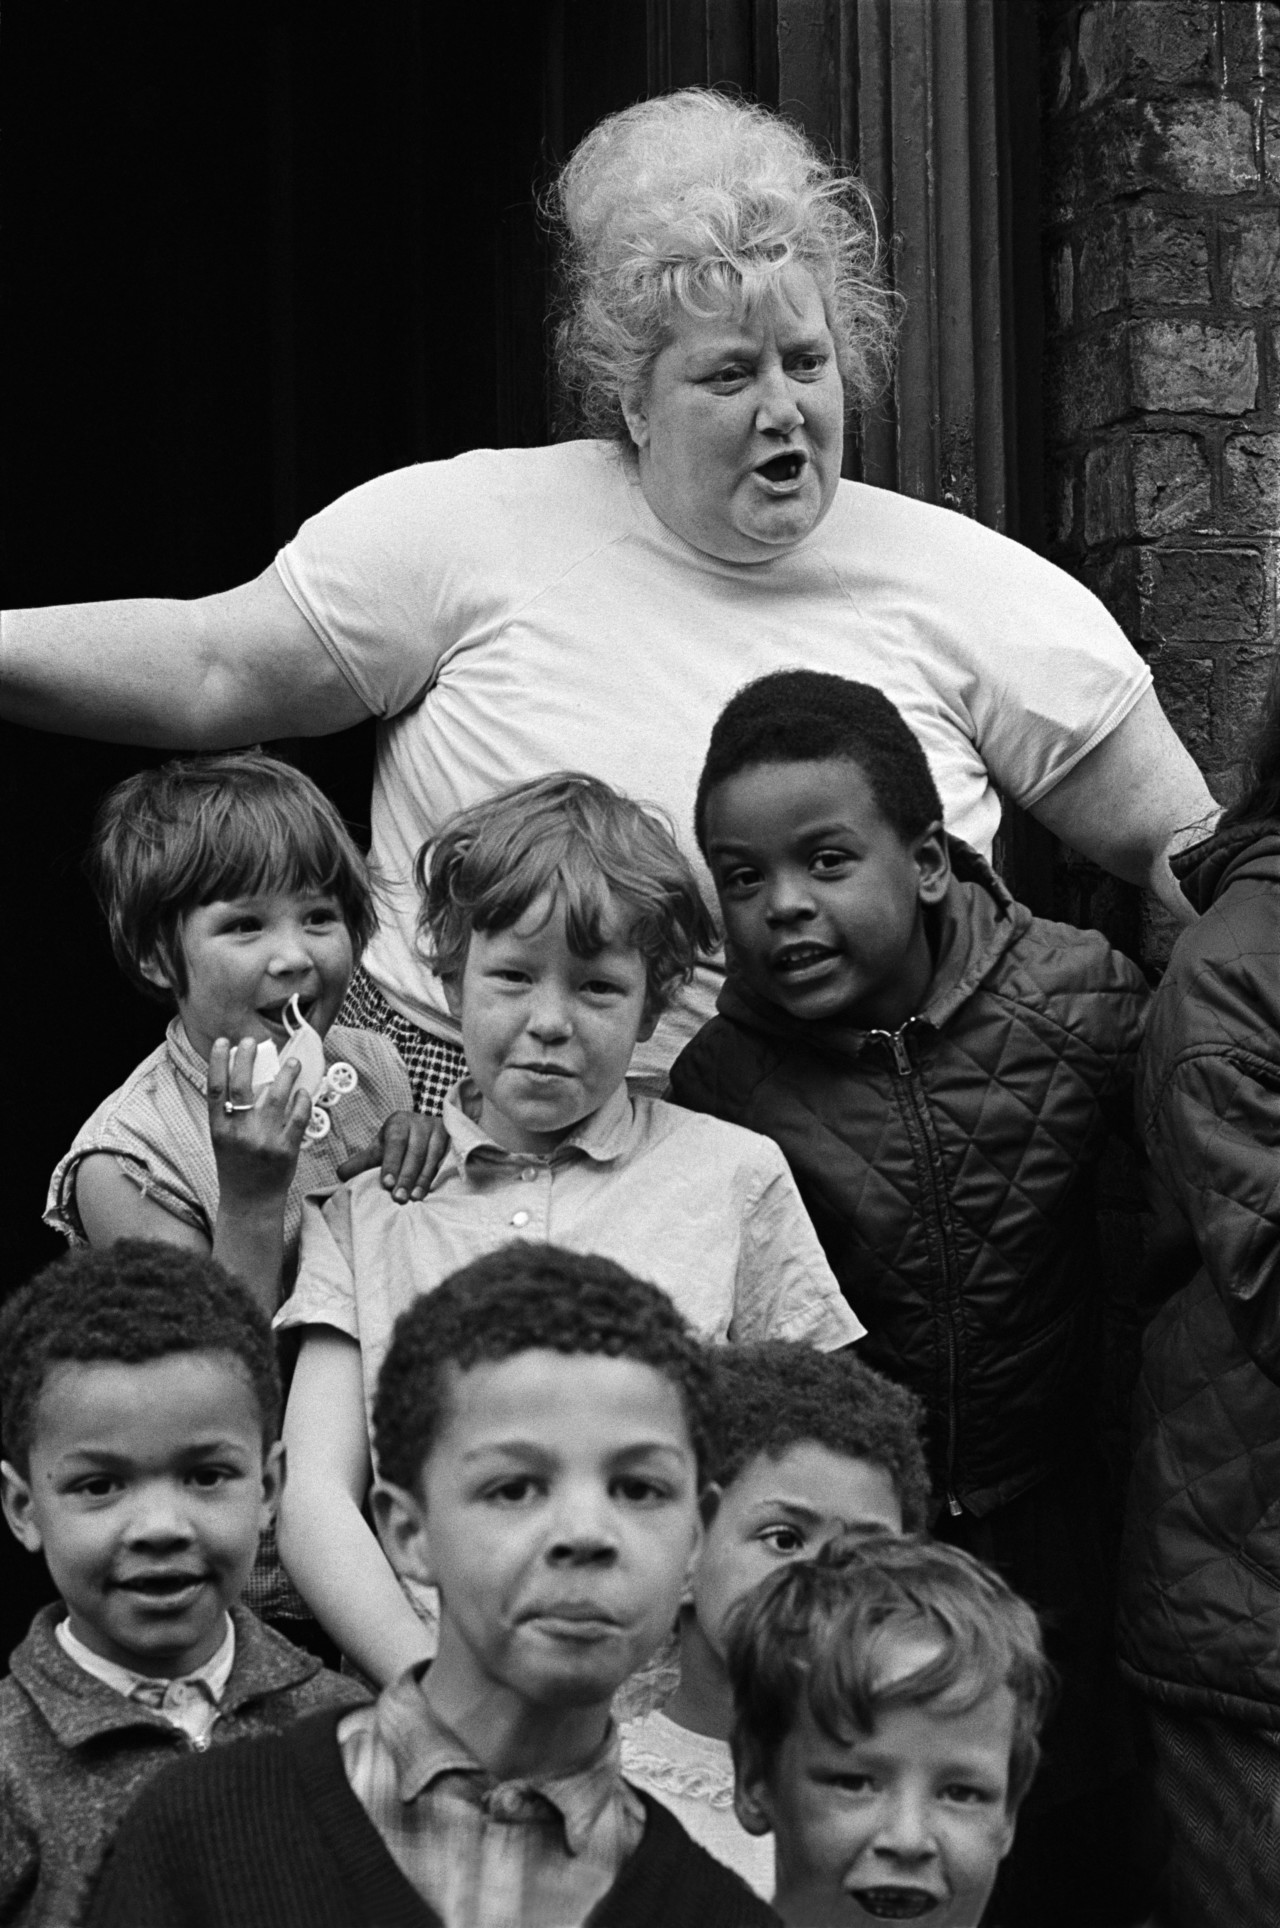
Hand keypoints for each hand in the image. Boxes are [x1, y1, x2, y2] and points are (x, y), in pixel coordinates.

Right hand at [207, 1037, 310, 1207]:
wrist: (250, 1202)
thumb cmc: (236, 1167)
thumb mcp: (224, 1140)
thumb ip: (231, 1114)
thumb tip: (247, 1076)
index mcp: (219, 1129)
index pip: (215, 1088)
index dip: (218, 1062)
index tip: (224, 1042)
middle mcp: (239, 1133)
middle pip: (242, 1086)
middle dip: (247, 1058)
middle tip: (254, 1041)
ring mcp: (263, 1140)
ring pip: (277, 1096)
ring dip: (286, 1074)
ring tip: (292, 1062)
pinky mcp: (286, 1149)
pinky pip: (298, 1116)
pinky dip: (302, 1100)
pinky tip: (303, 1091)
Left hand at [336, 1111, 447, 1203]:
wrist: (426, 1126)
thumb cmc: (399, 1141)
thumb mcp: (380, 1146)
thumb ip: (362, 1161)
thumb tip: (341, 1174)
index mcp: (399, 1122)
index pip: (395, 1142)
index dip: (391, 1163)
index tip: (387, 1183)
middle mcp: (420, 1123)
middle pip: (415, 1151)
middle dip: (407, 1176)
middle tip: (399, 1198)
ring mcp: (439, 1131)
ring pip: (433, 1157)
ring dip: (423, 1179)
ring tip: (414, 1198)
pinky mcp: (452, 1141)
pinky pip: (446, 1160)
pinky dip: (439, 1176)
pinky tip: (434, 1191)